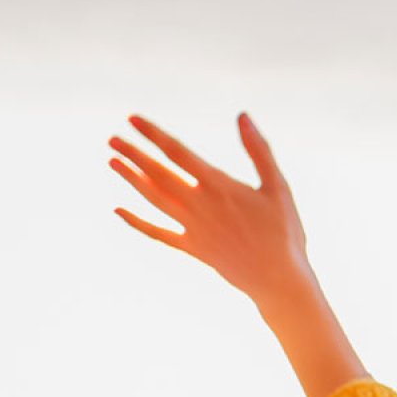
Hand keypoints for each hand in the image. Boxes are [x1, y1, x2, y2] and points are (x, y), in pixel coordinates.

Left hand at [107, 113, 366, 396]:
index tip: (132, 119)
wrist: (278, 280)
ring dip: (131, 179)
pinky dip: (137, 222)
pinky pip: (158, 233)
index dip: (153, 134)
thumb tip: (242, 116)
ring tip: (112, 162)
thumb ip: (259, 150)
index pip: (177, 153)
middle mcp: (199, 205)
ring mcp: (193, 228)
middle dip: (134, 154)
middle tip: (112, 138)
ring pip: (153, 198)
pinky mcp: (193, 248)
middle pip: (158, 174)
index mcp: (219, 186)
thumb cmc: (284, 233)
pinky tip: (119, 211)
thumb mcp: (278, 187)